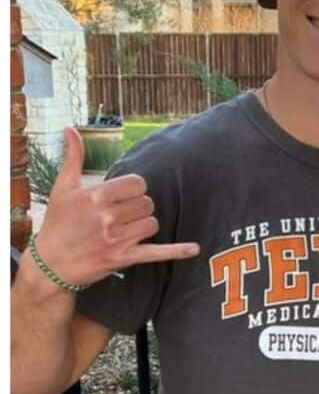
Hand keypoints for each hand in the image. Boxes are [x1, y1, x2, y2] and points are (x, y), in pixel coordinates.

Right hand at [32, 127, 199, 287]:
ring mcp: (115, 239)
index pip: (137, 184)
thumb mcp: (62, 189)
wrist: (50, 264)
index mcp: (94, 197)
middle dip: (138, 208)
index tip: (124, 196)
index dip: (135, 189)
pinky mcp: (123, 258)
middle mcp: (106, 217)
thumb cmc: (57, 223)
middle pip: (147, 204)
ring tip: (126, 229)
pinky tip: (194, 248)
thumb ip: (72, 157)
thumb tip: (70, 128)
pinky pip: (156, 252)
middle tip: (122, 215)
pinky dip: (176, 251)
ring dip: (144, 226)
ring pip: (152, 224)